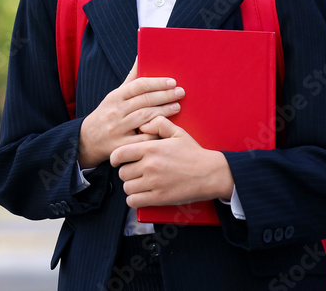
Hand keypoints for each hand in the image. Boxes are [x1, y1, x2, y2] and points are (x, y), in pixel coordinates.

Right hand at [77, 58, 184, 167]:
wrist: (87, 140)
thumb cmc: (107, 114)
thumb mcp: (114, 96)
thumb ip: (130, 79)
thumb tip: (141, 57)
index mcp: (115, 97)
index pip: (138, 86)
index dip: (156, 83)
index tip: (172, 82)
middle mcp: (116, 111)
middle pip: (144, 101)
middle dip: (165, 96)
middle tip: (180, 92)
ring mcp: (118, 129)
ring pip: (145, 118)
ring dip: (163, 111)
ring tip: (177, 106)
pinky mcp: (122, 146)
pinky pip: (143, 139)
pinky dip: (155, 132)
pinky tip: (167, 128)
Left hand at [110, 116, 234, 207]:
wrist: (210, 173)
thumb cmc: (193, 153)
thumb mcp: (177, 132)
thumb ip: (158, 124)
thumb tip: (143, 126)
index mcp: (151, 148)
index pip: (119, 153)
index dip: (114, 158)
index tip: (116, 160)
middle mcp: (149, 165)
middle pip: (122, 172)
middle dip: (126, 172)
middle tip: (134, 172)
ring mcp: (154, 183)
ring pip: (127, 187)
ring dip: (131, 186)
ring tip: (139, 183)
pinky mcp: (159, 198)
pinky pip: (134, 201)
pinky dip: (134, 199)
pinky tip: (141, 195)